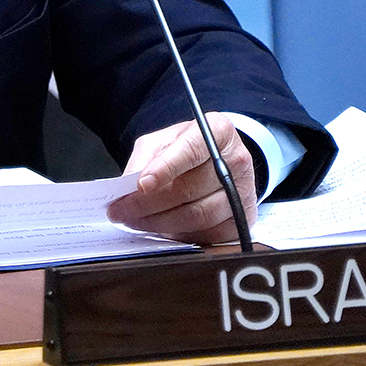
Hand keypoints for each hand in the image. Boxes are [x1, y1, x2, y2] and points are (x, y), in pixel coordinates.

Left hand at [105, 114, 256, 243]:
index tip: (141, 183)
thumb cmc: (187, 148)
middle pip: (190, 188)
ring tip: (134, 221)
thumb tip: (129, 185)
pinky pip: (208, 234)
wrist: (217, 161)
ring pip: (197, 215)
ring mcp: (244, 192)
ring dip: (160, 222)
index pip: (191, 150)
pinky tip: (160, 229)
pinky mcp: (243, 218)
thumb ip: (146, 157)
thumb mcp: (163, 140)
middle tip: (121, 210)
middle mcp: (237, 160)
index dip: (165, 168)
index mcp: (219, 131)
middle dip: (149, 203)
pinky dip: (179, 235)